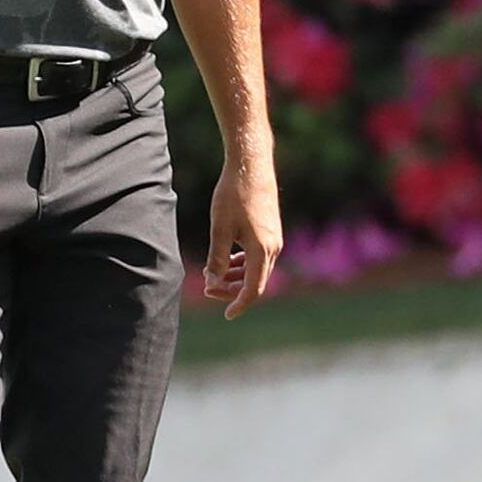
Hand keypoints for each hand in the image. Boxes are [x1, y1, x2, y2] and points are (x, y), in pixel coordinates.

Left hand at [201, 161, 279, 315]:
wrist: (251, 166)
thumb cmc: (234, 195)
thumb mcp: (220, 229)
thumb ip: (216, 259)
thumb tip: (212, 284)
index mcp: (262, 250)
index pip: (254, 289)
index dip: (239, 304)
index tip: (226, 315)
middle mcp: (273, 248)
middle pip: (255, 281)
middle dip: (231, 289)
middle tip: (207, 286)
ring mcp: (274, 239)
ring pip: (256, 269)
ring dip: (236, 276)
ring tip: (212, 274)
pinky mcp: (270, 231)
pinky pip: (258, 257)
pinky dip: (242, 263)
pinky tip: (226, 260)